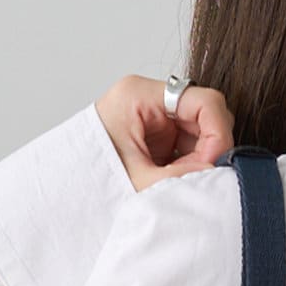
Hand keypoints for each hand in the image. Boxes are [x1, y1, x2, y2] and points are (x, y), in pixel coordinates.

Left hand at [94, 76, 235, 191]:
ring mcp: (155, 116)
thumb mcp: (138, 180)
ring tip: (179, 182)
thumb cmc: (91, 178)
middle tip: (196, 179)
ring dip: (200, 161)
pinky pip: (189, 146)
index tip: (213, 166)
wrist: (66, 191)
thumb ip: (182, 178)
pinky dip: (190, 166)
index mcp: (140, 95)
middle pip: (205, 115)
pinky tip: (176, 180)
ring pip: (201, 133)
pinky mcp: (157, 134)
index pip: (204, 101)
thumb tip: (219, 177)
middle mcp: (150, 99)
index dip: (217, 135)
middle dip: (209, 151)